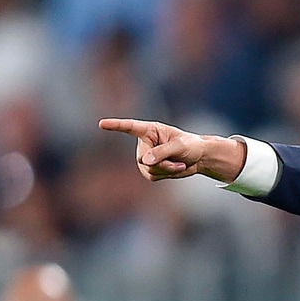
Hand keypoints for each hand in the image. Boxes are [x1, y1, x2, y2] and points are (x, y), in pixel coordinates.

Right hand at [98, 118, 243, 182]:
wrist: (198, 158)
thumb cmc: (190, 145)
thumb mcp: (180, 146)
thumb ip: (162, 152)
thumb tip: (144, 161)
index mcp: (150, 130)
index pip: (130, 127)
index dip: (115, 126)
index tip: (102, 124)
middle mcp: (144, 144)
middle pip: (144, 158)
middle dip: (162, 162)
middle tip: (177, 158)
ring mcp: (145, 159)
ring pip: (149, 169)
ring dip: (167, 169)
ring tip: (178, 162)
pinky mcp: (149, 171)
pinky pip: (153, 176)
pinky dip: (167, 174)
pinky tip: (175, 168)